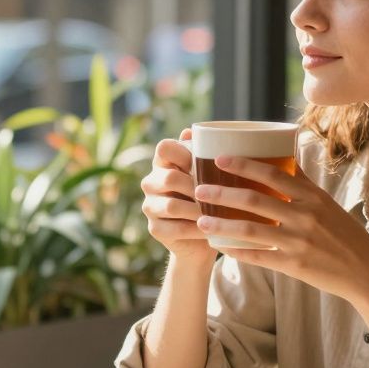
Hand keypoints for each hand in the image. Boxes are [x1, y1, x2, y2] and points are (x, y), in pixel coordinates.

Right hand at [140, 128, 214, 262]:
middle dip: (196, 186)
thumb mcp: (209, 175)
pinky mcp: (155, 229)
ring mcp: (150, 207)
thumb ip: (201, 154)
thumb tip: (191, 129)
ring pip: (172, 205)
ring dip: (198, 209)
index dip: (184, 153)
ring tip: (218, 213)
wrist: (203, 238)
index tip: (203, 164)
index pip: (163, 147)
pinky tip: (212, 229)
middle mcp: (151, 183)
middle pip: (169, 177)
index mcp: (162, 163)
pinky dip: (197, 229)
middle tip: (218, 193)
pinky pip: (177, 228)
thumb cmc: (208, 198)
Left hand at [192, 155, 368, 302]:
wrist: (367, 273)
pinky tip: (221, 246)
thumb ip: (303, 182)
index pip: (274, 174)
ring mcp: (299, 242)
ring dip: (222, 224)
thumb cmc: (344, 234)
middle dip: (222, 193)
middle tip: (198, 189)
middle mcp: (306, 217)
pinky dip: (237, 251)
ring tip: (200, 219)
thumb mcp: (327, 203)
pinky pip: (259, 257)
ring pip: (251, 230)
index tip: (220, 159)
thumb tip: (285, 151)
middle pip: (256, 200)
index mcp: (314, 197)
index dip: (245, 165)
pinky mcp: (295, 266)